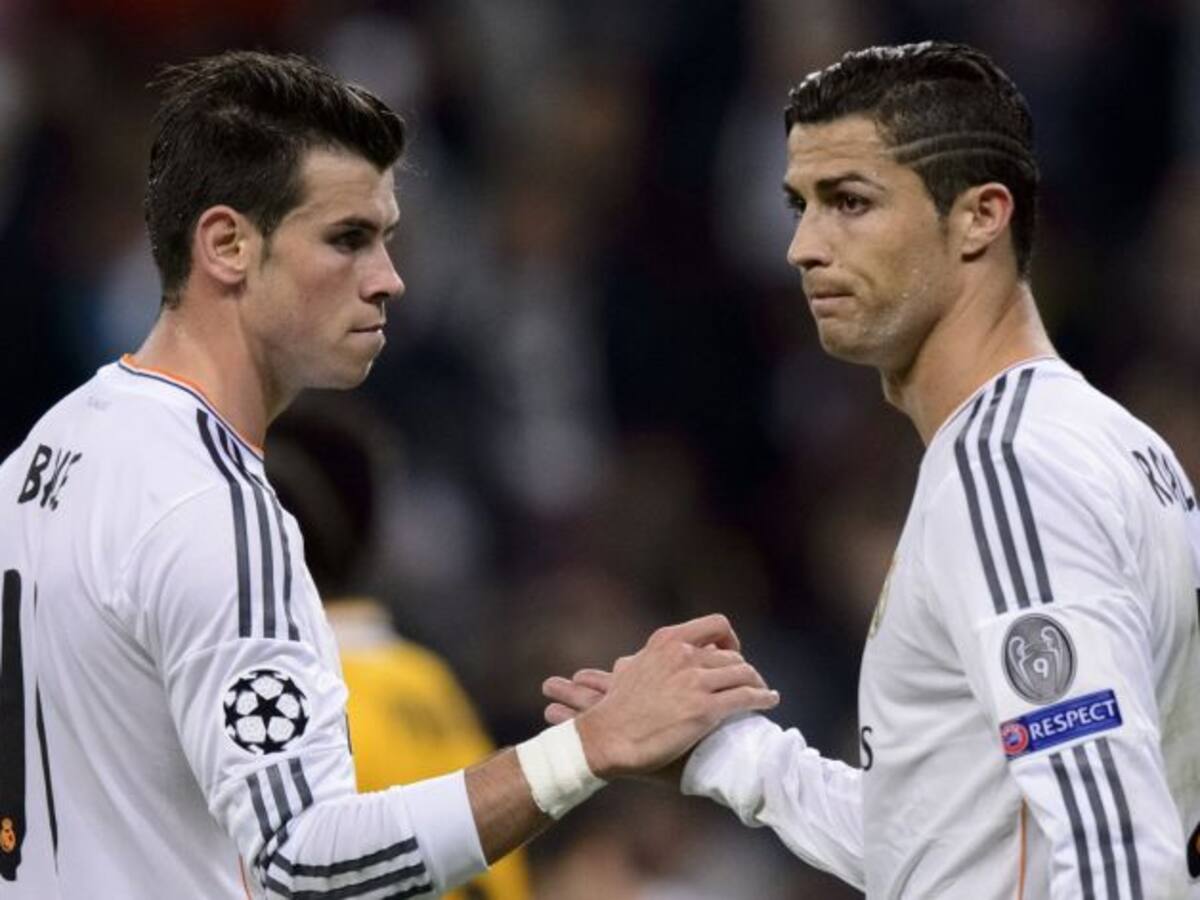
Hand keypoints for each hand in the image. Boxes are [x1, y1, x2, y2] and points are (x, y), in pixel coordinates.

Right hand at [559, 614, 777, 779]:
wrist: (607, 736)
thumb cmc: (616, 708)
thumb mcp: (630, 668)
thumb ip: (648, 658)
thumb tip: (645, 659)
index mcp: (668, 641)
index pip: (715, 625)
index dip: (729, 640)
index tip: (730, 653)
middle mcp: (684, 655)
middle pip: (732, 655)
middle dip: (742, 669)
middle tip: (745, 683)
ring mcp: (696, 682)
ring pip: (744, 674)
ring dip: (757, 684)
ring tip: (762, 692)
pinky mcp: (706, 710)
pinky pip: (747, 698)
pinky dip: (763, 698)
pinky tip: (769, 702)